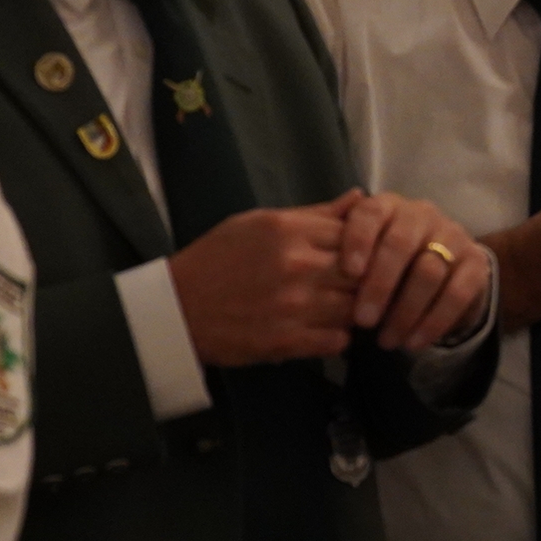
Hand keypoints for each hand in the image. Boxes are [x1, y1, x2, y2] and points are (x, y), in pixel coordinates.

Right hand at [171, 207, 358, 364]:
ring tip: (338, 308)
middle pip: (362, 272)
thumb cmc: (217, 259)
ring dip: (353, 310)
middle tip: (355, 287)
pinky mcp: (287, 341)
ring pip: (355, 308)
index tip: (358, 257)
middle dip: (364, 280)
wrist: (176, 308)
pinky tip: (324, 330)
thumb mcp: (261, 223)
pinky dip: (337, 337)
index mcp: (290, 230)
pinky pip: (338, 341)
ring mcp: (294, 305)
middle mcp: (297, 265)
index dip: (364, 248)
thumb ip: (315, 213)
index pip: (357, 235)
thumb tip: (361, 198)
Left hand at [330, 190, 492, 351]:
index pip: (371, 213)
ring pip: (429, 272)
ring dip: (405, 311)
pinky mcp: (477, 264)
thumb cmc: (383, 260)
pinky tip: (414, 342)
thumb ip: (335, 245)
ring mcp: (453, 237)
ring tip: (385, 341)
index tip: (348, 273)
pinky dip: (434, 321)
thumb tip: (314, 238)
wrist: (443, 270)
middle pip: (401, 244)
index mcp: (388, 207)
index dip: (359, 240)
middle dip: (380, 285)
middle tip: (363, 320)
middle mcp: (422, 215)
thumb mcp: (359, 250)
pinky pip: (457, 293)